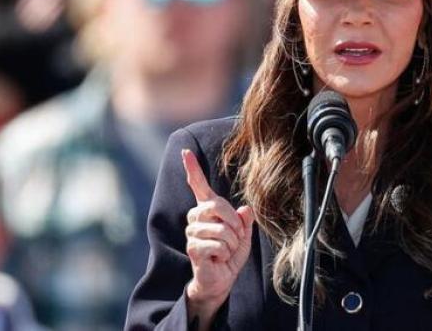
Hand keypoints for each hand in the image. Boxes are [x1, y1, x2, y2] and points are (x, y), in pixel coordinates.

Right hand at [182, 149, 253, 312]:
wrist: (221, 278)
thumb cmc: (230, 254)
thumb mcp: (244, 234)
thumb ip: (246, 220)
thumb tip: (246, 208)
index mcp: (207, 210)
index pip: (198, 185)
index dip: (192, 168)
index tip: (185, 151)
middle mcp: (196, 217)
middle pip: (217, 205)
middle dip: (235, 223)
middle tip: (236, 237)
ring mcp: (192, 232)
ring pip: (221, 229)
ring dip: (232, 242)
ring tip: (225, 250)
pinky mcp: (192, 248)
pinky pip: (218, 245)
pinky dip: (225, 253)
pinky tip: (218, 258)